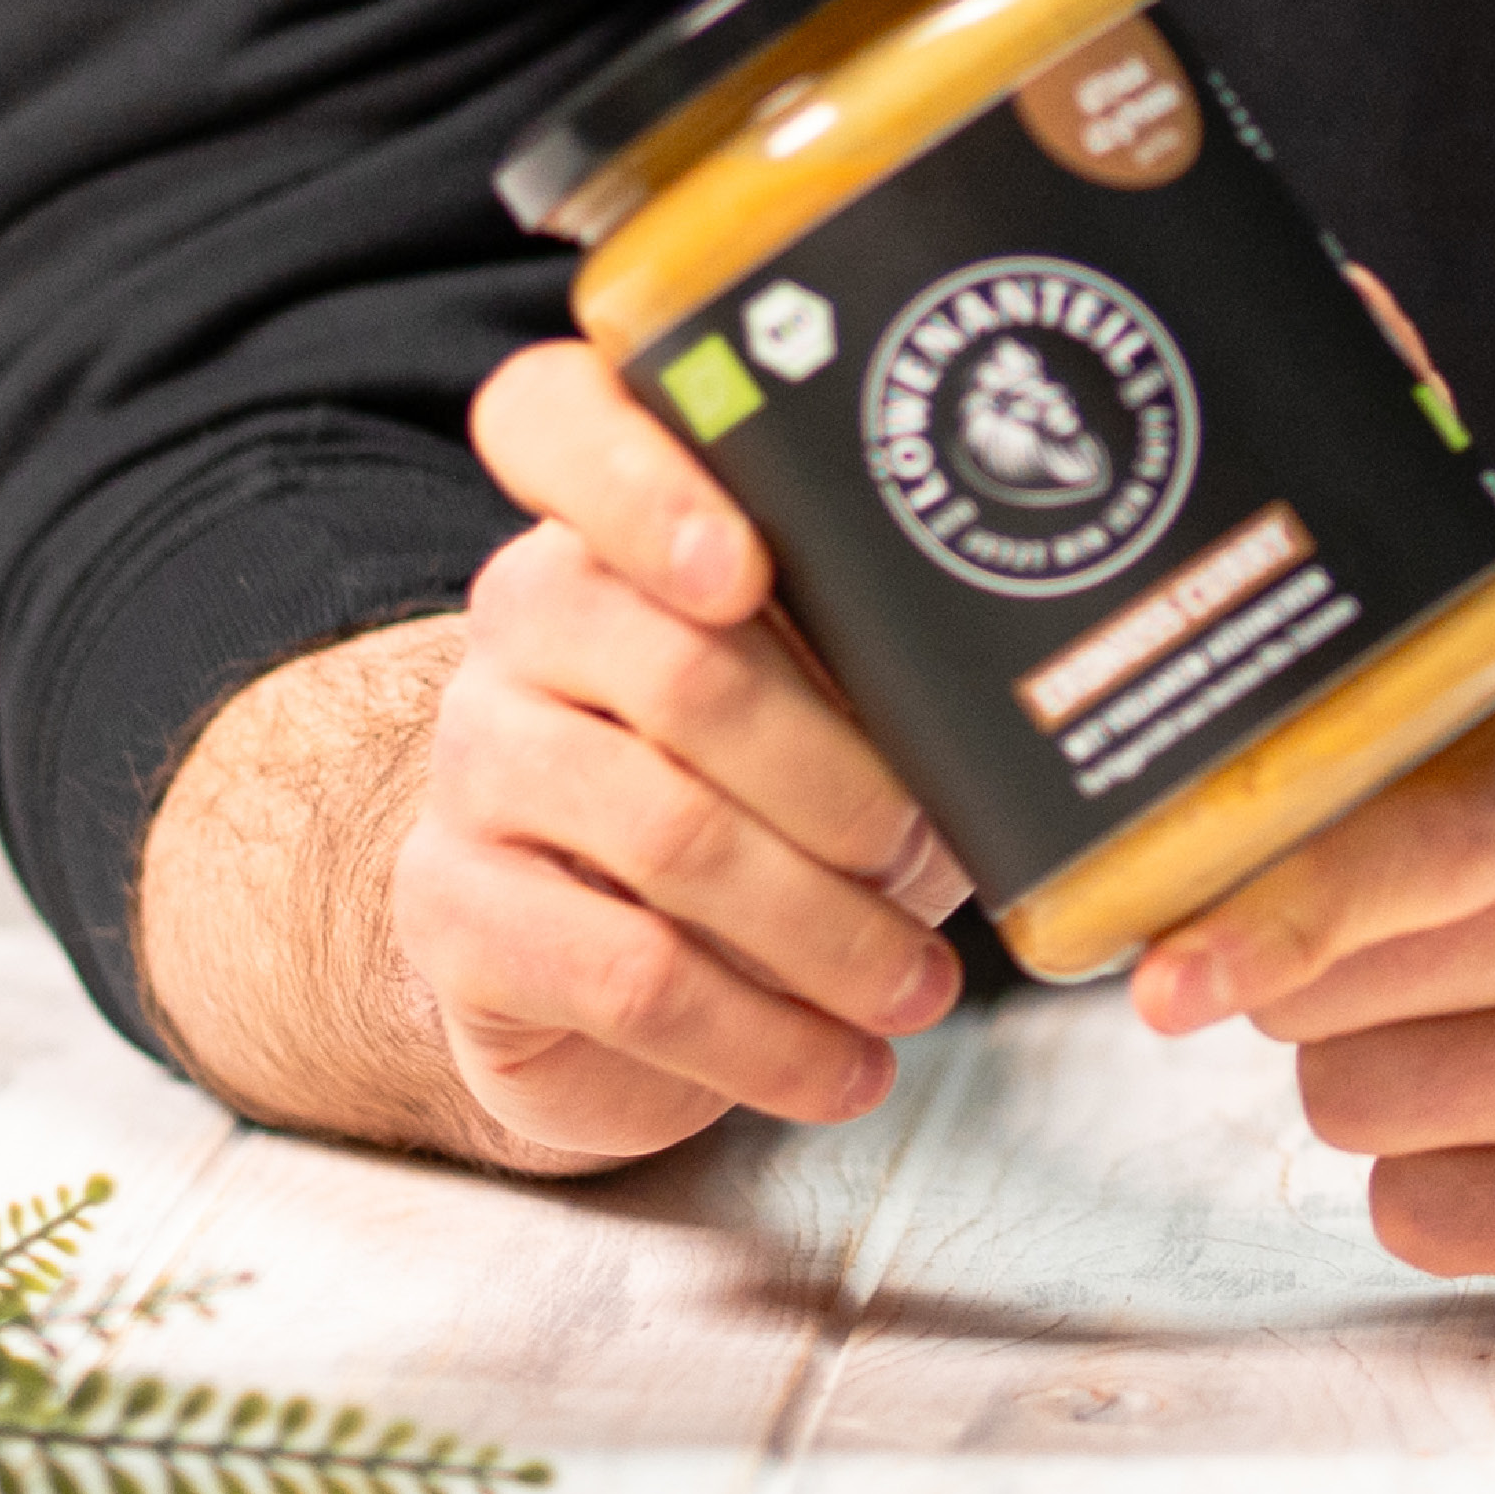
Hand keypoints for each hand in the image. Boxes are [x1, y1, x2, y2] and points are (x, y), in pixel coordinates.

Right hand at [385, 334, 975, 1168]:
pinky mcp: (454, 913)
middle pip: (679, 670)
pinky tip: (846, 1071)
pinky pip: (625, 974)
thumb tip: (1040, 677)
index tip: (744, 566)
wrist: (593, 955)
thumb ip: (881, 646)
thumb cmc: (764, 793)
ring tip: (919, 990)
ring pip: (666, 833)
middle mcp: (519, 621)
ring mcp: (473, 763)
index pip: (555, 422)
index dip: (640, 483)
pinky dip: (763, 1038)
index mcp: (603, 522)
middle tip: (927, 853)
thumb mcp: (826, 697)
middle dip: (838, 780)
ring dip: (826, 930)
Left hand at [1125, 623, 1494, 1327]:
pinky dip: (1426, 1185)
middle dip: (1307, 981)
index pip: (1426, 830)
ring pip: (1359, 1101)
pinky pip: (1423, 1215)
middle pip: (1342, 985)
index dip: (1279, 900)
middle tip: (1388, 963)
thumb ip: (1362, 751)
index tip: (1167, 969)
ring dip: (1364, 1079)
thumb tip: (1147, 853)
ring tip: (1469, 1040)